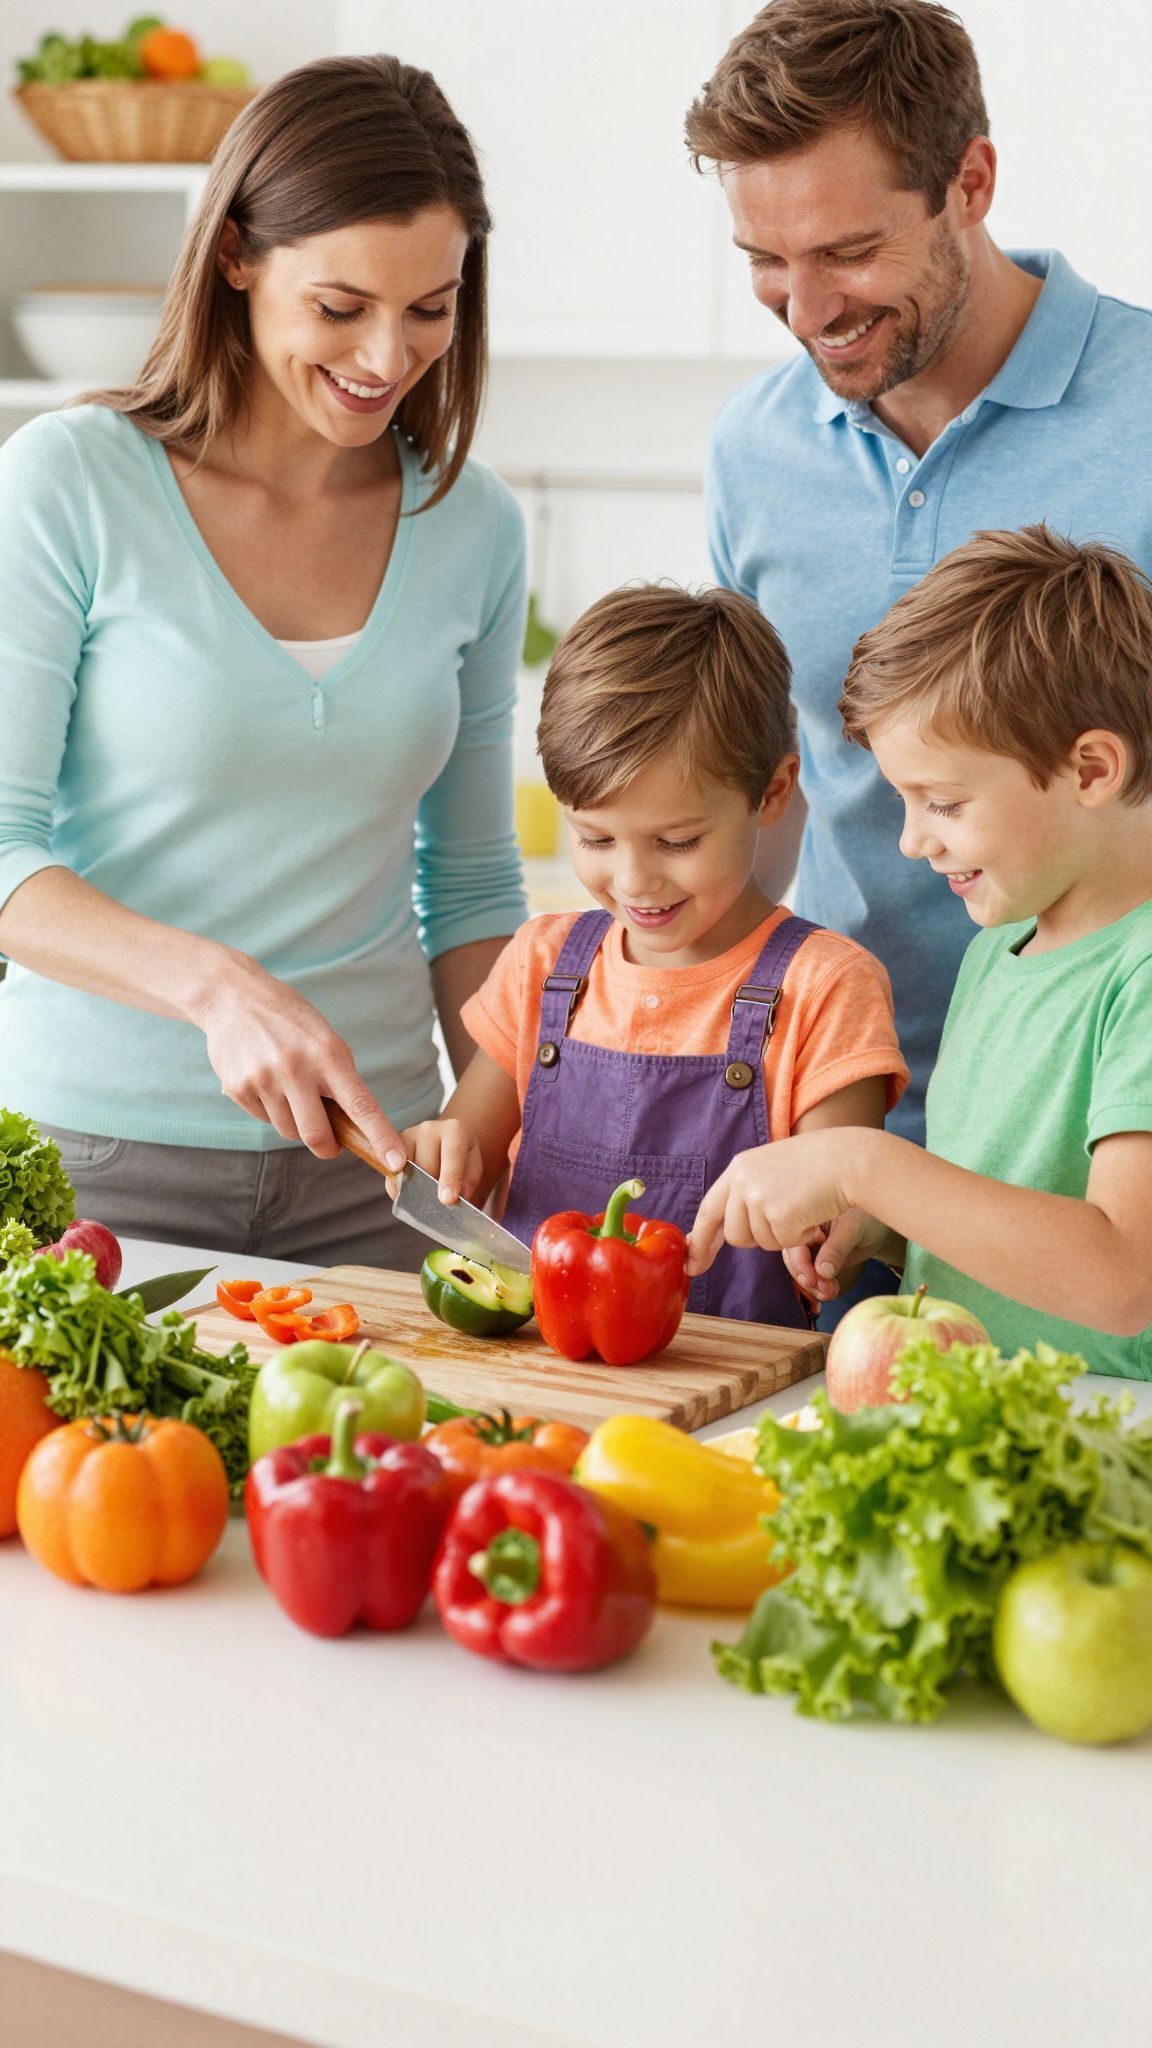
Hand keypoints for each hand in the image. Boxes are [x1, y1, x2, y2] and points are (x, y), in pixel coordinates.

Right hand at [194, 954, 406, 1166]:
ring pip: (289, 1131)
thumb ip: (339, 1079)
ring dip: (296, 1123)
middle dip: (328, 1148)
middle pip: (317, 1136)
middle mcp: (295, 1069)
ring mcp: (263, 1080)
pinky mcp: (237, 1089)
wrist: (233, 996)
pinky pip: (264, 1119)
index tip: (396, 1162)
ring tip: (289, 1089)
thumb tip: (350, 1127)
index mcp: (327, 1055)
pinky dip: (272, 1110)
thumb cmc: (290, 1020)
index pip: (360, 1105)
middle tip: (331, 1144)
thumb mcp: (325, 1039)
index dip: (380, 1137)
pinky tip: (265, 1080)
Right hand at [388, 1118, 483, 1204]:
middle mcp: (429, 1129)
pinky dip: (398, 1189)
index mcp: (455, 1130)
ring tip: (423, 1201)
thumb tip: (451, 1200)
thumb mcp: (473, 1168)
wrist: (446, 1142)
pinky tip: (408, 1196)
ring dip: (413, 1189)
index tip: (447, 1199)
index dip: (449, 1178)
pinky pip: (391, 1173)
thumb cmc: (462, 1158)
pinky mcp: (392, 1148)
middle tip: (435, 1206)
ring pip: (406, 1170)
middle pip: (425, 1166)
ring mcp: (408, 1136)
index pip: (452, 1155)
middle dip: (430, 1189)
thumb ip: (466, 1183)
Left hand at [686, 1129, 860, 1277]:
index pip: (708, 1211)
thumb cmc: (818, 1166)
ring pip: (759, 1243)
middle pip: (735, 1236)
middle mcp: (741, 1181)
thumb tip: (728, 1231)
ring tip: (802, 1207)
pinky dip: (801, 1236)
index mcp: (738, 1168)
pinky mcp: (778, 1213)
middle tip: (787, 1217)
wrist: (849, 1159)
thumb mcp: (772, 1170)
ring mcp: (758, 1197)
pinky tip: (813, 1212)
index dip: (700, 1242)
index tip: (693, 1265)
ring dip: (783, 1236)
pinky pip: (783, 1244)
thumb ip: (748, 1193)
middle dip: (759, 1238)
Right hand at [783, 1208, 902, 1304]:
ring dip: (813, 1286)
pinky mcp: (814, 1260)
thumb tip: (822, 1271)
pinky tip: (830, 1291)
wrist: (877, 1228)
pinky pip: (810, 1276)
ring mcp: (807, 1246)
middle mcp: (802, 1231)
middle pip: (793, 1258)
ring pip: (800, 1270)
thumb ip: (836, 1248)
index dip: (799, 1264)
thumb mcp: (853, 1230)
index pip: (794, 1242)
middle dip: (807, 1278)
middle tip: (826, 1291)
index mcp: (807, 1215)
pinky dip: (818, 1287)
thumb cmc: (867, 1219)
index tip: (811, 1281)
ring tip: (831, 1292)